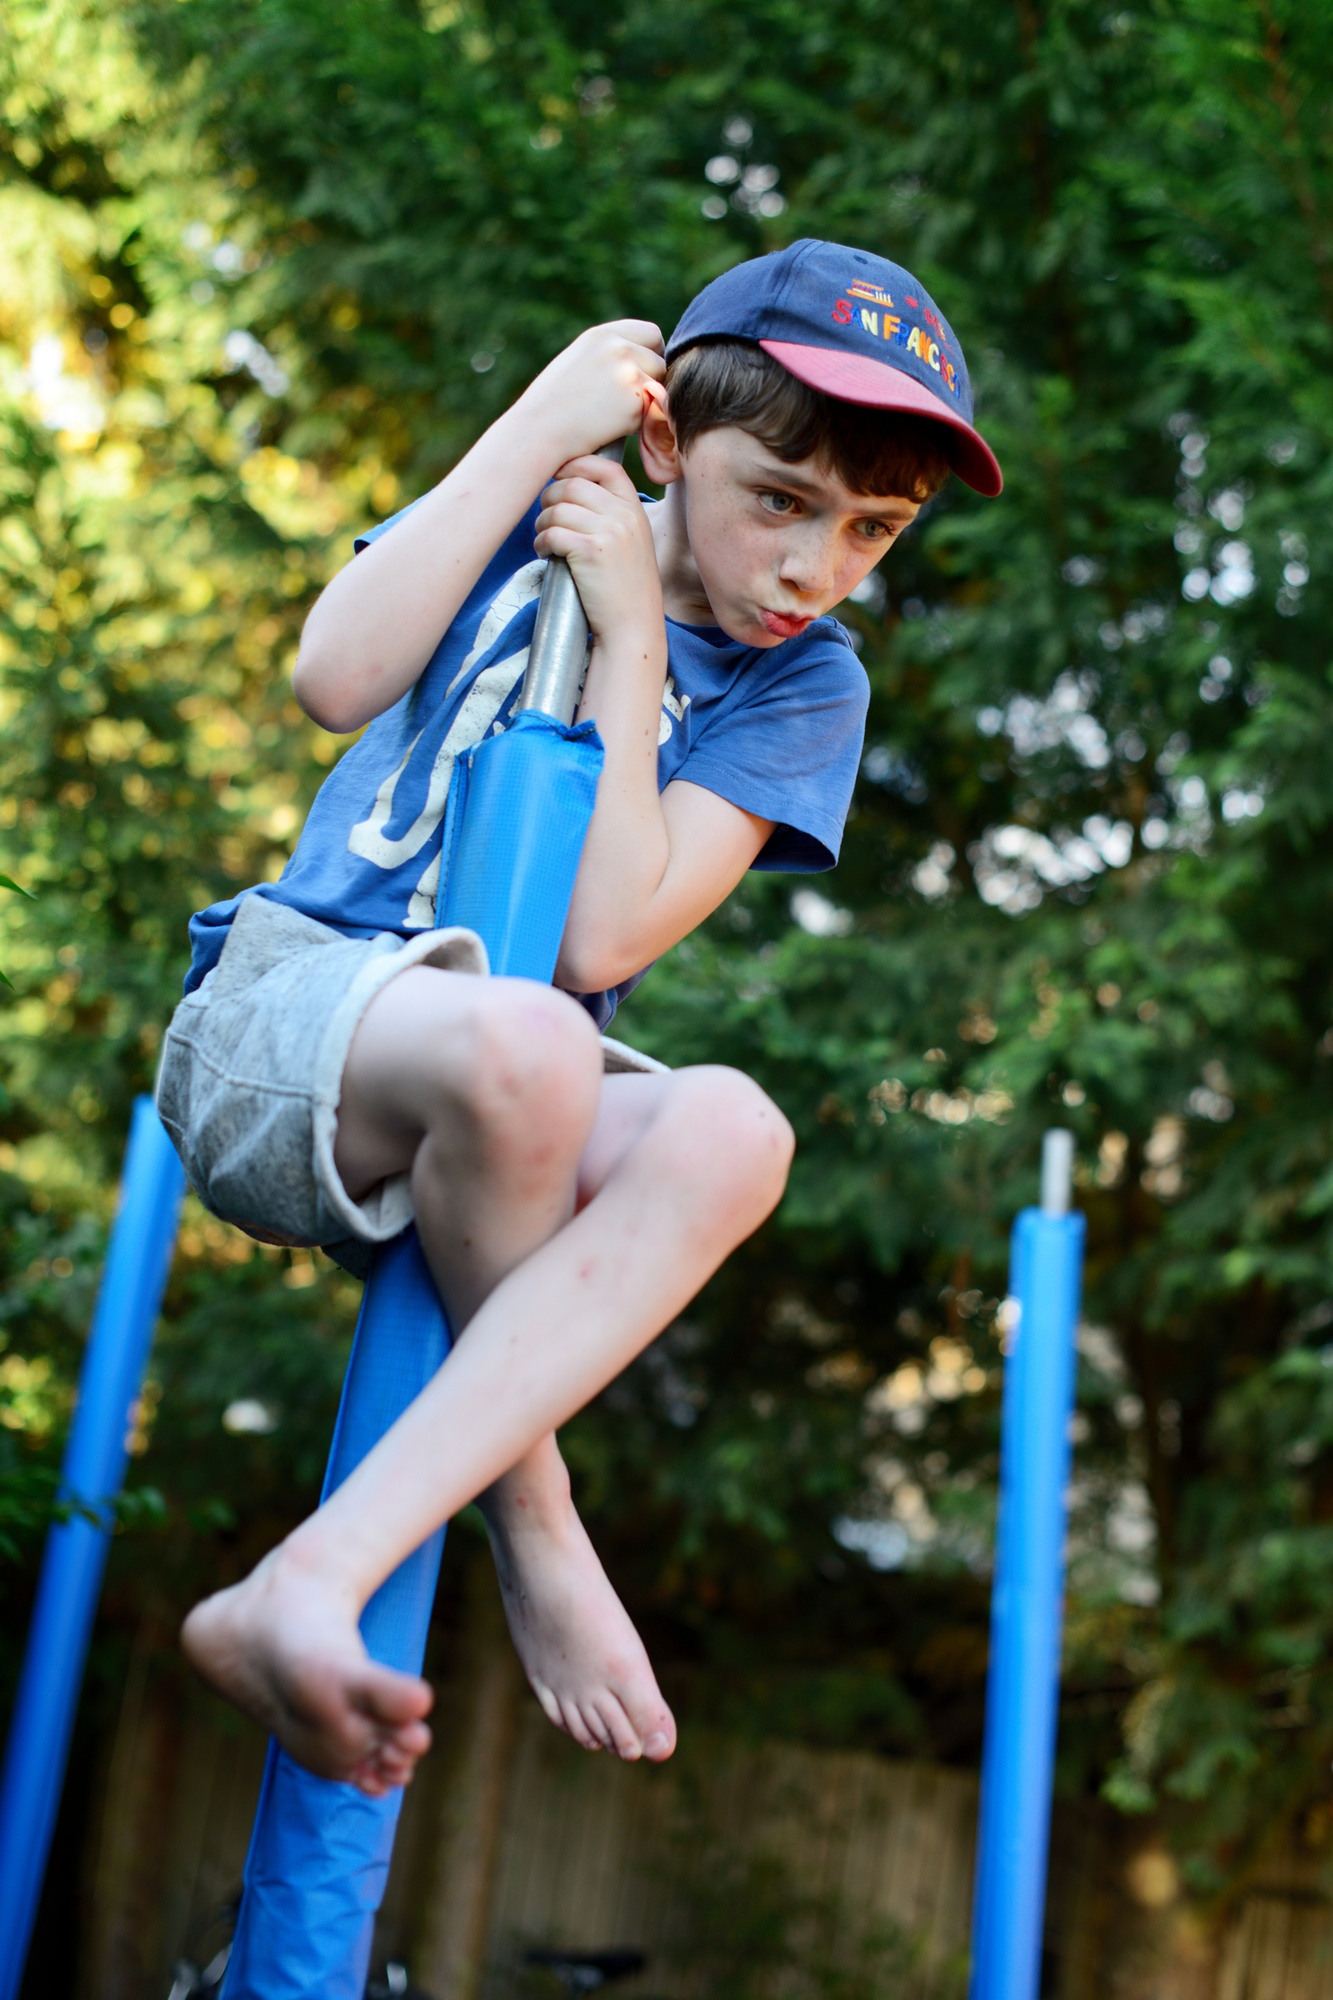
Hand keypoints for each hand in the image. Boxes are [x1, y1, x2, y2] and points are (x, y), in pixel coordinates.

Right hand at [517, 320, 665, 466]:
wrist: (538, 431)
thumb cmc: (551, 406)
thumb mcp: (577, 364)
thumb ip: (607, 356)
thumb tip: (639, 358)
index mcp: (601, 335)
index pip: (650, 333)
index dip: (652, 353)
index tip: (644, 372)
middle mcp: (617, 347)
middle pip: (659, 359)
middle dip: (652, 378)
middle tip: (634, 399)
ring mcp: (628, 373)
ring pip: (659, 386)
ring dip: (646, 400)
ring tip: (614, 414)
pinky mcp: (634, 401)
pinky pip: (651, 411)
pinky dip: (637, 422)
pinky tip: (610, 427)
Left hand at [534, 455, 664, 648]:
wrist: (633, 627)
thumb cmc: (626, 590)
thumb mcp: (631, 544)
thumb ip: (611, 515)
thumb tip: (568, 489)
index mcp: (635, 510)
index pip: (605, 467)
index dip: (577, 466)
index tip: (559, 478)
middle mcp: (625, 516)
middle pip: (573, 484)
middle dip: (550, 497)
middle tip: (545, 519)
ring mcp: (610, 532)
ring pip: (558, 507)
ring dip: (541, 522)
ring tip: (544, 539)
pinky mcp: (591, 551)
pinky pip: (553, 532)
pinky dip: (541, 542)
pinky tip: (544, 554)